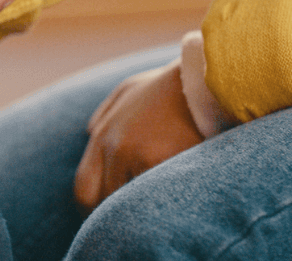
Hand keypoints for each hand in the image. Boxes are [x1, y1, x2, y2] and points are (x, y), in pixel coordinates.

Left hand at [74, 59, 203, 210]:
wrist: (208, 76)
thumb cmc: (171, 85)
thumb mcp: (129, 90)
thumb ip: (105, 115)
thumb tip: (90, 134)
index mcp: (104, 134)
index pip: (83, 190)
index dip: (93, 209)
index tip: (107, 214)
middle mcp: (116, 147)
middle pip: (100, 202)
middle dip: (112, 212)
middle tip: (131, 214)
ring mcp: (140, 156)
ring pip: (129, 201)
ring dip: (141, 203)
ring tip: (157, 198)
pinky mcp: (166, 162)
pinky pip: (156, 195)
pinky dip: (164, 199)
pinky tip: (177, 191)